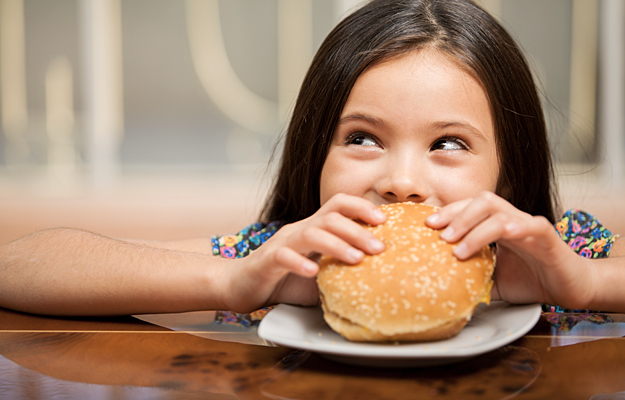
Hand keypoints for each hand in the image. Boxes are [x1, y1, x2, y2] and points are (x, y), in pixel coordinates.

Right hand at [221, 193, 386, 312]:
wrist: (241, 285)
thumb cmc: (284, 280)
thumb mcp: (320, 273)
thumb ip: (342, 271)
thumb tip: (378, 278)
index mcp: (313, 228)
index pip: (338, 205)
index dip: (362, 207)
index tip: (385, 221)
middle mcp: (299, 230)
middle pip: (331, 218)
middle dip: (358, 230)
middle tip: (380, 247)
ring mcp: (282, 243)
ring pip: (311, 233)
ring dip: (337, 244)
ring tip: (357, 259)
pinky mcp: (267, 260)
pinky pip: (284, 256)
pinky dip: (300, 263)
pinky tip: (313, 273)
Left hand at [425, 192, 593, 309]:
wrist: (570, 289)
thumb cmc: (532, 281)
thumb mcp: (494, 282)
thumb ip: (473, 280)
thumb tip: (445, 290)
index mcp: (497, 226)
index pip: (469, 208)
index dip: (448, 213)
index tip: (427, 225)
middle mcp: (511, 220)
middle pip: (481, 202)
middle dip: (457, 215)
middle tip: (438, 234)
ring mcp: (529, 226)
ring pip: (500, 213)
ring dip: (475, 229)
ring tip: (457, 249)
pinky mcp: (548, 237)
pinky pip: (531, 225)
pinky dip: (515, 227)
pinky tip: (502, 237)